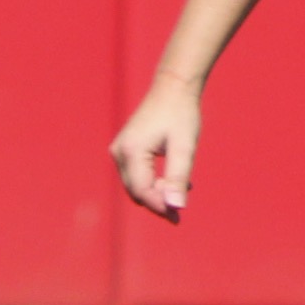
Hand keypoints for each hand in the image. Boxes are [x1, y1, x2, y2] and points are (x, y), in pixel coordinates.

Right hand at [110, 79, 203, 219]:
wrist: (172, 87)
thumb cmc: (181, 114)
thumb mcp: (184, 147)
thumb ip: (179, 177)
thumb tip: (176, 207)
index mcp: (132, 151)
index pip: (142, 191)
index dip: (159, 206)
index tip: (178, 217)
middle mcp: (120, 152)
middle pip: (136, 191)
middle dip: (158, 201)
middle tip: (182, 204)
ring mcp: (119, 151)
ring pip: (135, 186)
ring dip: (156, 192)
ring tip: (183, 186)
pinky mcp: (124, 150)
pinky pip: (136, 176)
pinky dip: (153, 182)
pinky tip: (173, 179)